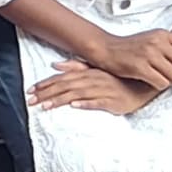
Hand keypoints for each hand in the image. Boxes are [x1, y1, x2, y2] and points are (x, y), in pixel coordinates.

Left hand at [33, 59, 161, 115]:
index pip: (62, 78)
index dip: (45, 84)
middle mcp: (93, 80)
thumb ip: (75, 66)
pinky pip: (97, 103)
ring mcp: (103, 91)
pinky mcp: (112, 102)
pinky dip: (86, 103)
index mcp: (87, 72)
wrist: (142, 87)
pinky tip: (75, 106)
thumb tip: (55, 64)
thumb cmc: (117, 80)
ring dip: (61, 99)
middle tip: (31, 101)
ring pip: (78, 94)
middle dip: (46, 93)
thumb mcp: (95, 70)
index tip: (30, 90)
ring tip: (46, 105)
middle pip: (65, 86)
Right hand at [90, 29, 171, 92]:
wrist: (106, 49)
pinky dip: (160, 86)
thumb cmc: (130, 47)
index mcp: (163, 35)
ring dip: (170, 82)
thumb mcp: (152, 39)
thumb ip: (170, 47)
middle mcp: (158, 43)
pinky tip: (153, 83)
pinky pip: (161, 83)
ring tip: (162, 80)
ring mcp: (149, 54)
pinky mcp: (140, 67)